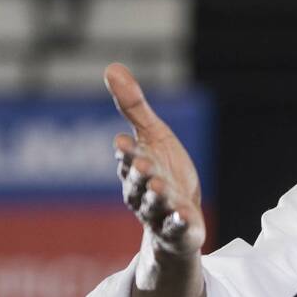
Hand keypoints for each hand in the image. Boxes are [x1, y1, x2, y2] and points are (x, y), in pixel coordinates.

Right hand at [106, 63, 205, 260]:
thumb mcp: (152, 136)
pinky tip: (185, 216)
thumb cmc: (163, 171)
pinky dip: (178, 222)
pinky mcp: (178, 230)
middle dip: (140, 174)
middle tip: (142, 164)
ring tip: (161, 188)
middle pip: (138, 182)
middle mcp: (142, 192)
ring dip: (156, 197)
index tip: (123, 142)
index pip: (127, 158)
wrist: (181, 217)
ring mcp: (160, 213)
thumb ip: (133, 107)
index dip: (126, 152)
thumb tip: (111, 67)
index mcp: (134, 167)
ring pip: (154, 205)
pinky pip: (177, 227)